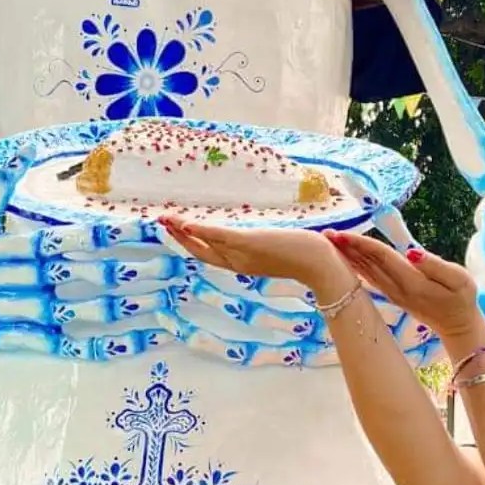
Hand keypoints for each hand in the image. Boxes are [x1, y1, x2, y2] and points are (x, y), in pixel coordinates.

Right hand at [159, 217, 344, 287]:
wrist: (323, 264)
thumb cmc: (308, 255)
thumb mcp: (279, 250)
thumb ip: (265, 246)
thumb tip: (261, 238)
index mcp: (243, 263)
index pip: (210, 253)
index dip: (190, 243)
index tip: (176, 229)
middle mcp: (238, 262)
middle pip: (200, 251)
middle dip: (179, 237)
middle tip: (161, 221)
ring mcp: (243, 254)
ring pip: (205, 243)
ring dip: (183, 231)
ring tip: (166, 219)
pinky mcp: (250, 243)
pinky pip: (220, 237)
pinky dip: (202, 231)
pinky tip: (187, 224)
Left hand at [325, 231, 484, 339]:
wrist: (458, 326)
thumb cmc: (463, 299)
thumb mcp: (459, 280)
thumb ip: (435, 265)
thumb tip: (412, 252)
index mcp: (411, 281)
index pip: (381, 258)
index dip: (361, 244)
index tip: (343, 234)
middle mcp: (396, 288)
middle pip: (367, 263)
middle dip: (347, 248)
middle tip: (325, 234)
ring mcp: (393, 293)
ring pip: (366, 271)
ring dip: (347, 256)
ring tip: (331, 242)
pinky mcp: (393, 295)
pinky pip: (370, 277)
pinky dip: (357, 266)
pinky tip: (347, 258)